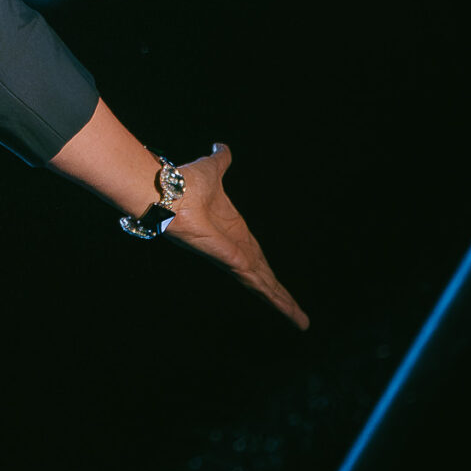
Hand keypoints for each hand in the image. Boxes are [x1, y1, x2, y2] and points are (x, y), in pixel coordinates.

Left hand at [165, 143, 308, 330]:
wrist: (169, 192)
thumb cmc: (185, 183)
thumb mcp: (213, 170)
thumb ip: (220, 161)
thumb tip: (222, 148)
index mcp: (233, 231)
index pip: (256, 256)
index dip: (268, 270)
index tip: (276, 282)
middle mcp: (234, 248)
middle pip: (264, 277)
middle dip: (280, 297)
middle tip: (298, 316)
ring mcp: (233, 257)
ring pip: (264, 285)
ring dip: (283, 303)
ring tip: (300, 321)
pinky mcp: (232, 261)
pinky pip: (256, 281)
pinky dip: (274, 297)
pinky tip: (288, 310)